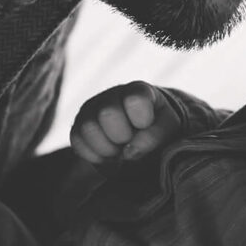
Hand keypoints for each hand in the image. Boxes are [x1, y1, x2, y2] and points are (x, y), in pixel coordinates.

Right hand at [69, 81, 185, 165]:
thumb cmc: (157, 127)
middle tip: (131, 139)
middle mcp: (111, 96)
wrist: (142, 134)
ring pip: (88, 128)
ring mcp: (91, 110)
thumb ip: (155, 135)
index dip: (141, 119)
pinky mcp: (78, 127)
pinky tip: (109, 153)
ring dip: (108, 148)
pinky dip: (95, 155)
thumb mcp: (168, 128)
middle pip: (107, 113)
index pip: (134, 100)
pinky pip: (77, 142)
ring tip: (120, 149)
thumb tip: (129, 151)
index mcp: (137, 90)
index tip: (146, 125)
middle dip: (122, 135)